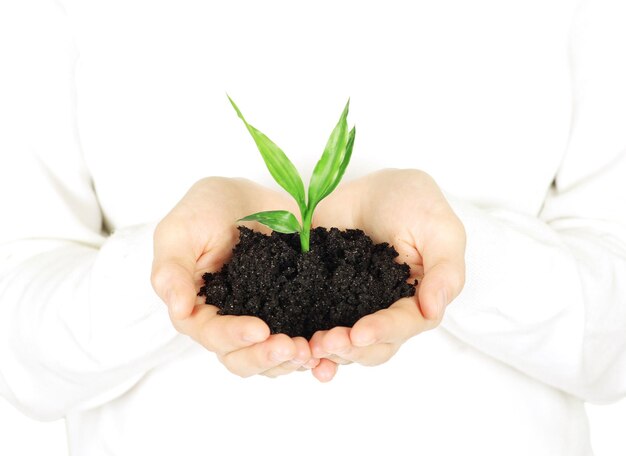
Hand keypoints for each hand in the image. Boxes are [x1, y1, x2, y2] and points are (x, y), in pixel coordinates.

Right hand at [151, 177, 317, 377]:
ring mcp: (262, 318)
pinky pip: (300, 338)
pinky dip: (315, 351)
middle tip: (292, 348)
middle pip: (241, 357)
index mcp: (198, 309)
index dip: (233, 337)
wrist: (249, 195)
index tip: (260, 329)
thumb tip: (177, 308)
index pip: (211, 334)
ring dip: (291, 360)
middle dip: (265, 357)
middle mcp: (229, 321)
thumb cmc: (205, 209)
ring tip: (313, 353)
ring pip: (271, 356)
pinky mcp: (291, 310)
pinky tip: (331, 352)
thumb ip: (172, 268)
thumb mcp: (180, 231)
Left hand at [309, 169, 465, 380]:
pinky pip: (315, 323)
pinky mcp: (323, 296)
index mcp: (417, 300)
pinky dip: (305, 341)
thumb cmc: (416, 204)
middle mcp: (385, 311)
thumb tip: (434, 310)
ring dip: (328, 350)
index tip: (360, 333)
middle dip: (350, 349)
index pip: (405, 324)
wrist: (373, 187)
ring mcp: (353, 306)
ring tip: (309, 347)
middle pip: (373, 346)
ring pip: (345, 343)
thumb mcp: (441, 230)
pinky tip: (293, 347)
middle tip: (326, 343)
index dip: (383, 331)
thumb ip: (445, 270)